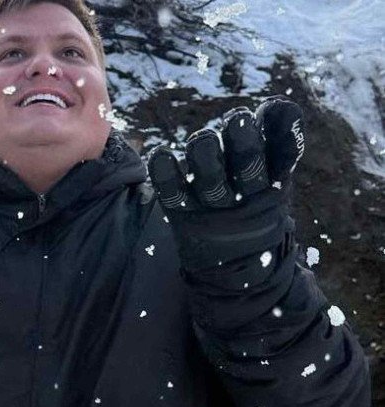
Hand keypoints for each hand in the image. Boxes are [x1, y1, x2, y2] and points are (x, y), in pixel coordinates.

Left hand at [148, 96, 304, 289]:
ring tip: (203, 138)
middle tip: (237, 118)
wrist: (238, 265)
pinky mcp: (183, 213)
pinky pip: (173, 193)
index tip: (270, 109)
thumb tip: (279, 105)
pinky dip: (165, 175)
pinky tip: (160, 154)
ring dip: (207, 155)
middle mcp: (246, 196)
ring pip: (212, 181)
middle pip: (247, 167)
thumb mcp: (276, 176)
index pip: (282, 155)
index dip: (279, 132)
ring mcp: (214, 207)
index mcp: (274, 183)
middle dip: (242, 142)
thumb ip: (279, 139)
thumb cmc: (256, 204)